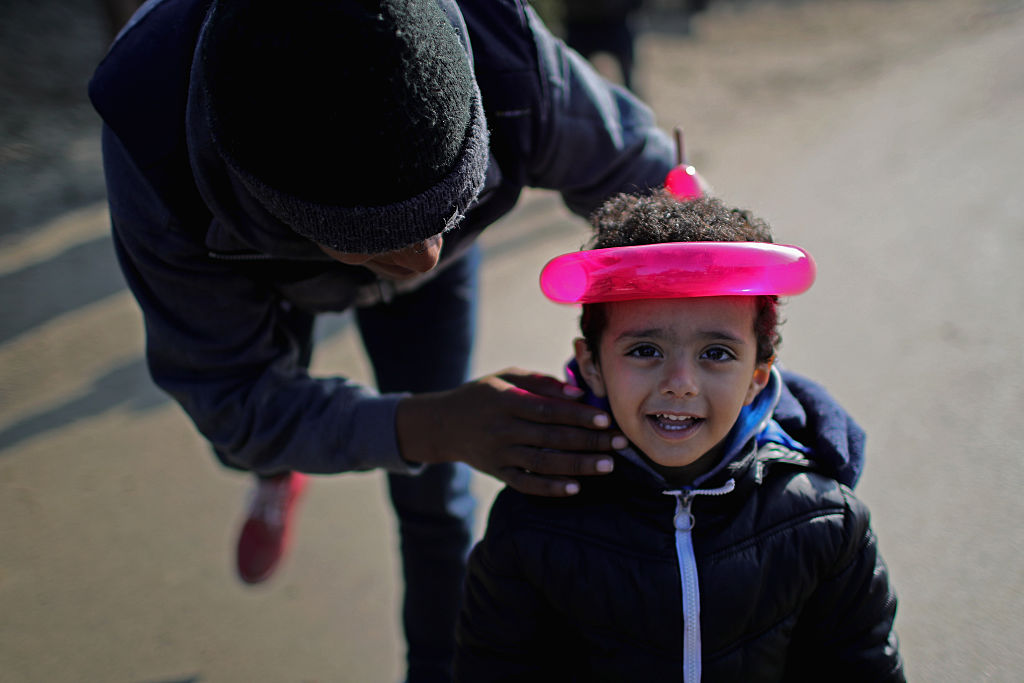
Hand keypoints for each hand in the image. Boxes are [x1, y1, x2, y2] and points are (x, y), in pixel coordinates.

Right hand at [396, 368, 623, 496]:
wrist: (443, 424)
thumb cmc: (483, 395)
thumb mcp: (506, 377)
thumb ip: (541, 382)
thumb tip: (577, 393)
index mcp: (506, 401)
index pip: (547, 410)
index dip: (577, 415)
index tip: (605, 419)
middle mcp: (502, 429)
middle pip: (551, 438)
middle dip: (588, 441)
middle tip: (620, 444)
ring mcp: (499, 454)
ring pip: (543, 463)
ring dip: (577, 465)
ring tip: (607, 465)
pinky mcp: (497, 473)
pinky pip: (526, 484)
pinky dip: (550, 488)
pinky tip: (575, 488)